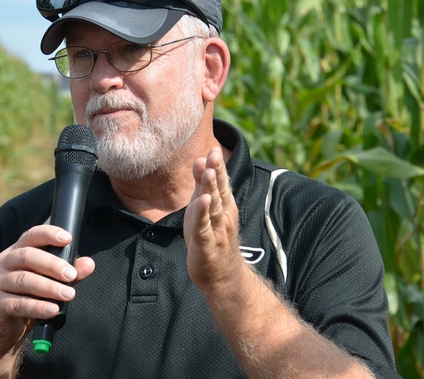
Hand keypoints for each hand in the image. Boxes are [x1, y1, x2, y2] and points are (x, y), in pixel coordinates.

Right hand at [0, 225, 95, 352]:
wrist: (1, 332)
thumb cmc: (25, 300)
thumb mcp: (47, 284)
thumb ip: (66, 273)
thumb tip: (89, 264)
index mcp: (15, 252)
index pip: (31, 236)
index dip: (49, 234)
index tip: (68, 238)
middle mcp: (2, 263)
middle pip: (27, 256)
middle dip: (53, 264)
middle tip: (71, 275)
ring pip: (24, 280)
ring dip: (49, 287)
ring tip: (69, 294)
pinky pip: (18, 304)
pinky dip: (38, 307)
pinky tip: (53, 310)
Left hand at [184, 146, 242, 292]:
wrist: (222, 275)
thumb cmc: (212, 237)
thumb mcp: (205, 208)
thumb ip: (201, 184)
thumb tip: (199, 158)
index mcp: (224, 205)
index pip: (221, 182)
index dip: (218, 166)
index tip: (214, 148)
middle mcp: (223, 215)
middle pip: (219, 190)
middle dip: (216, 172)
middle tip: (214, 154)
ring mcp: (217, 230)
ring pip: (213, 207)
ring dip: (211, 189)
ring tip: (208, 173)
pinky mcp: (207, 245)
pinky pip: (204, 228)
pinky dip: (202, 215)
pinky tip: (202, 202)